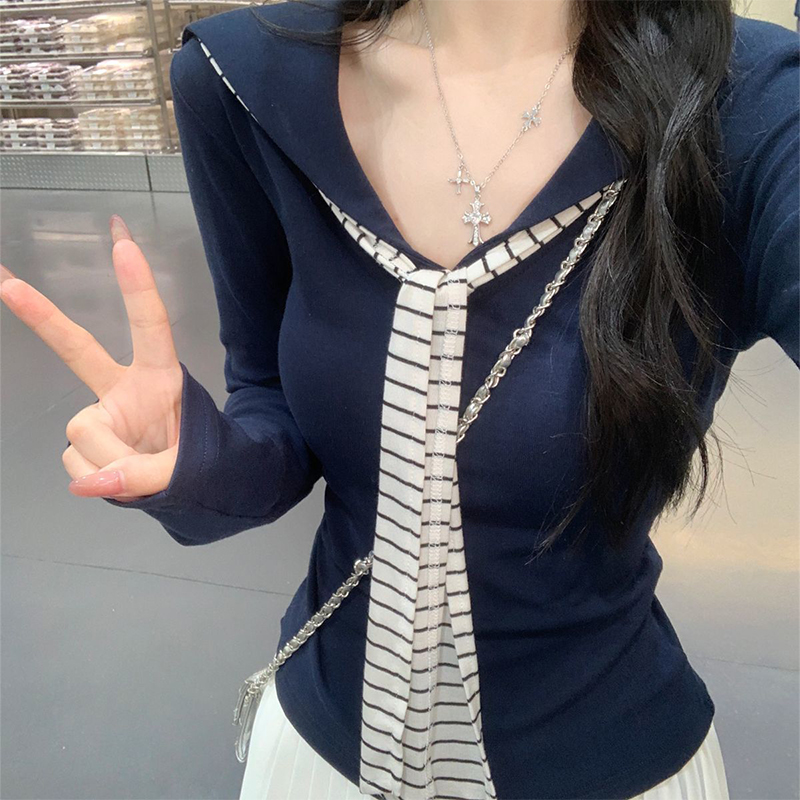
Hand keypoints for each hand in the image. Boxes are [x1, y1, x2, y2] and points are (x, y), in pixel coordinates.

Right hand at [0, 215, 182, 500]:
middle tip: (5, 281)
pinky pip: (76, 461)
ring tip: (140, 473)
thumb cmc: (200, 462)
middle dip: (42, 316)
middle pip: (78, 348)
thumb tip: (87, 482)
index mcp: (163, 378)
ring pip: (81, 433)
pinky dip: (95, 478)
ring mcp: (102, 413)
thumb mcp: (188, 469)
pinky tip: (118, 479)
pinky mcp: (85, 439)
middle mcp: (126, 388)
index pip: (151, 328)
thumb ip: (143, 475)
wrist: (193, 487)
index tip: (124, 244)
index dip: (138, 288)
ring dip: (107, 461)